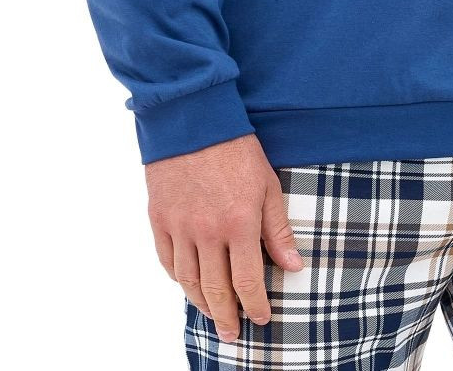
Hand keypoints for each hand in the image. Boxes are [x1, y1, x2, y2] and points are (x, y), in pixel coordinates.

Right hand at [145, 132, 305, 342]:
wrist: (193, 118)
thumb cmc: (236, 148)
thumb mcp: (267, 184)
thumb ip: (277, 229)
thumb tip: (293, 266)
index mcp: (238, 223)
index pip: (246, 281)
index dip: (255, 305)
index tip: (262, 318)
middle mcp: (207, 232)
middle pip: (215, 290)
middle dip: (227, 317)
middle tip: (233, 334)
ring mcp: (179, 226)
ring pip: (188, 281)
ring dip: (202, 303)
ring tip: (213, 314)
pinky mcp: (159, 218)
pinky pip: (167, 260)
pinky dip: (178, 278)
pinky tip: (188, 284)